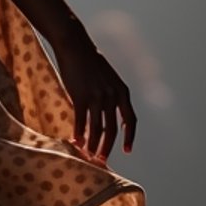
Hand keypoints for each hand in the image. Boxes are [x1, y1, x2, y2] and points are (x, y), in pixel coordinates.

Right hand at [48, 22, 136, 161]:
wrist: (75, 45)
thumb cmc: (89, 61)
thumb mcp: (108, 77)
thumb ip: (110, 94)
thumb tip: (106, 114)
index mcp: (122, 91)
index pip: (131, 120)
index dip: (129, 137)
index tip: (127, 151)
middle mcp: (112, 96)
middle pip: (112, 129)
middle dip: (108, 147)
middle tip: (102, 159)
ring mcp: (97, 96)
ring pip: (97, 128)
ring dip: (93, 144)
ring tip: (88, 155)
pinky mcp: (80, 96)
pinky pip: (81, 121)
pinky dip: (79, 133)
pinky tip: (76, 141)